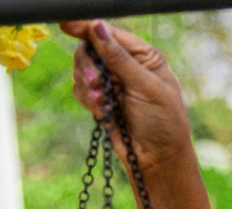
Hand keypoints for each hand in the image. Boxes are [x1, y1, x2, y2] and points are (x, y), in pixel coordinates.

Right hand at [61, 19, 193, 174]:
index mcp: (143, 56)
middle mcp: (125, 65)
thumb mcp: (145, 87)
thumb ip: (119, 58)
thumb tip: (97, 26)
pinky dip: (87, 100)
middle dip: (88, 65)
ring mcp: (111, 83)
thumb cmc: (163, 122)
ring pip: (81, 70)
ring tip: (104, 103)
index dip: (88, 28)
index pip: (110, 33)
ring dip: (88, 85)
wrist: (158, 159)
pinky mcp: (100, 100)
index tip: (67, 27)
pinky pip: (81, 90)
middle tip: (96, 82)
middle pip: (90, 49)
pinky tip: (104, 112)